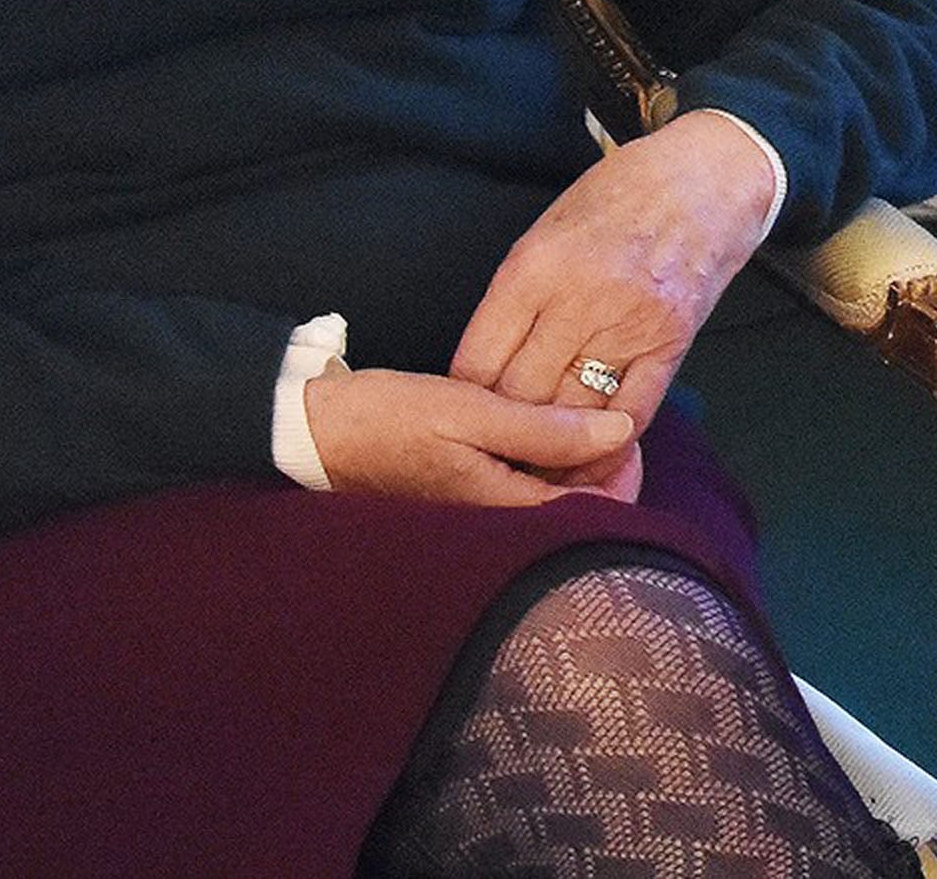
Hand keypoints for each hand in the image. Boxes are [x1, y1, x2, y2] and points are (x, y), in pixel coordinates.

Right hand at [304, 366, 643, 504]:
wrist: (309, 433)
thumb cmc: (385, 417)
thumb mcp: (470, 410)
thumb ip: (546, 429)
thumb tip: (621, 432)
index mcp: (499, 510)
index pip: (591, 515)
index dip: (621, 476)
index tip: (627, 432)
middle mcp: (491, 526)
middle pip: (575, 513)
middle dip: (602, 470)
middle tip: (607, 420)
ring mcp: (474, 517)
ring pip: (548, 502)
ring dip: (573, 467)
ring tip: (578, 420)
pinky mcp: (460, 503)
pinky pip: (517, 494)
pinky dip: (540, 467)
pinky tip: (540, 434)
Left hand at [450, 111, 784, 431]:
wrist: (708, 175)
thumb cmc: (621, 195)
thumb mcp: (548, 229)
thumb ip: (516, 297)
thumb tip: (484, 369)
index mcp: (534, 266)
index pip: (477, 364)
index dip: (465, 401)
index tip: (467, 415)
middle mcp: (578, 298)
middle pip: (519, 397)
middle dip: (503, 431)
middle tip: (496, 450)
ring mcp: (630, 323)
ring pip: (571, 416)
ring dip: (551, 447)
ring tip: (537, 463)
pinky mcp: (672, 342)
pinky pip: (631, 415)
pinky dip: (608, 446)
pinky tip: (592, 456)